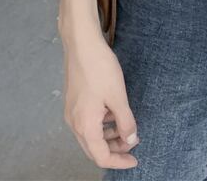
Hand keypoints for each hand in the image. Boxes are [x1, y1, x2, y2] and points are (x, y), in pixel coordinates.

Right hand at [62, 25, 139, 169]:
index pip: (101, 156)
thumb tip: (131, 140)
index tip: (135, 159)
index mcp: (85, 126)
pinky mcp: (73, 102)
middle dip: (114, 150)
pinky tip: (113, 113)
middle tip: (133, 143)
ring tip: (126, 128)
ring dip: (108, 136)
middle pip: (94, 148)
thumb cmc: (99, 68)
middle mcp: (74, 123)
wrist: (81, 44)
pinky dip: (101, 124)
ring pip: (90, 135)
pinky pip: (87, 122)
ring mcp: (71, 112)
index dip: (119, 161)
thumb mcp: (118, 96)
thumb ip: (125, 121)